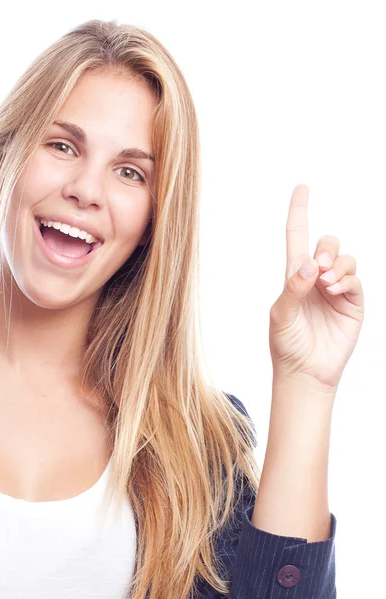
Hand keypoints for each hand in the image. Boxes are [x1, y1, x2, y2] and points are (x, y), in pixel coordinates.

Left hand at [269, 184, 363, 394]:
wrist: (304, 371)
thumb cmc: (286, 343)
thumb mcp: (281, 315)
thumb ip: (292, 289)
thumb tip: (309, 264)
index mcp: (293, 276)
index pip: (297, 237)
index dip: (299, 212)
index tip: (301, 187)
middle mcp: (316, 278)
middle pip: (327, 243)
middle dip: (326, 248)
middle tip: (318, 267)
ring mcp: (336, 290)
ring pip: (345, 259)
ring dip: (337, 266)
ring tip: (325, 285)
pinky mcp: (353, 303)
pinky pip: (356, 280)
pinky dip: (347, 281)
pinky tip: (334, 291)